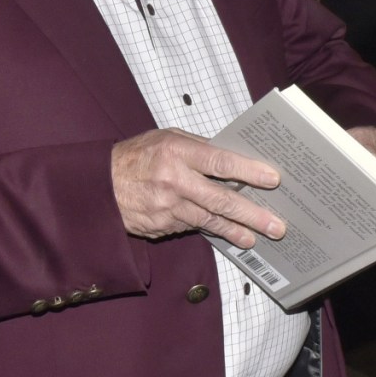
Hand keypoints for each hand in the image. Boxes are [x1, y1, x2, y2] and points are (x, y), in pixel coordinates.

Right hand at [111, 128, 284, 246]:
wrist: (98, 186)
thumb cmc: (138, 155)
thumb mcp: (168, 139)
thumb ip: (200, 147)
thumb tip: (235, 157)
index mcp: (176, 152)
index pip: (220, 161)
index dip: (249, 171)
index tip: (273, 179)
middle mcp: (173, 181)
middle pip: (220, 200)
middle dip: (252, 214)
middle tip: (276, 226)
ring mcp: (166, 207)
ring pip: (209, 221)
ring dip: (236, 231)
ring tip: (256, 237)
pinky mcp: (161, 226)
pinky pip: (191, 227)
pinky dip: (209, 229)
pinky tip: (227, 233)